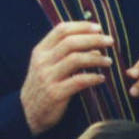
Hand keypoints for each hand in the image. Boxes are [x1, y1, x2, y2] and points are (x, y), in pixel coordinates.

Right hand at [19, 21, 114, 135]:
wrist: (27, 112)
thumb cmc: (44, 85)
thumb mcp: (48, 65)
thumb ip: (67, 53)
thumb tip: (96, 46)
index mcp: (41, 50)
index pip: (61, 30)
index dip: (81, 26)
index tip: (99, 28)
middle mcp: (42, 61)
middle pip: (71, 42)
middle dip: (94, 39)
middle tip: (110, 41)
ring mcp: (47, 77)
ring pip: (75, 59)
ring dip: (96, 58)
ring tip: (109, 61)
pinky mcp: (55, 93)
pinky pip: (78, 81)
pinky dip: (92, 78)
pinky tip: (102, 78)